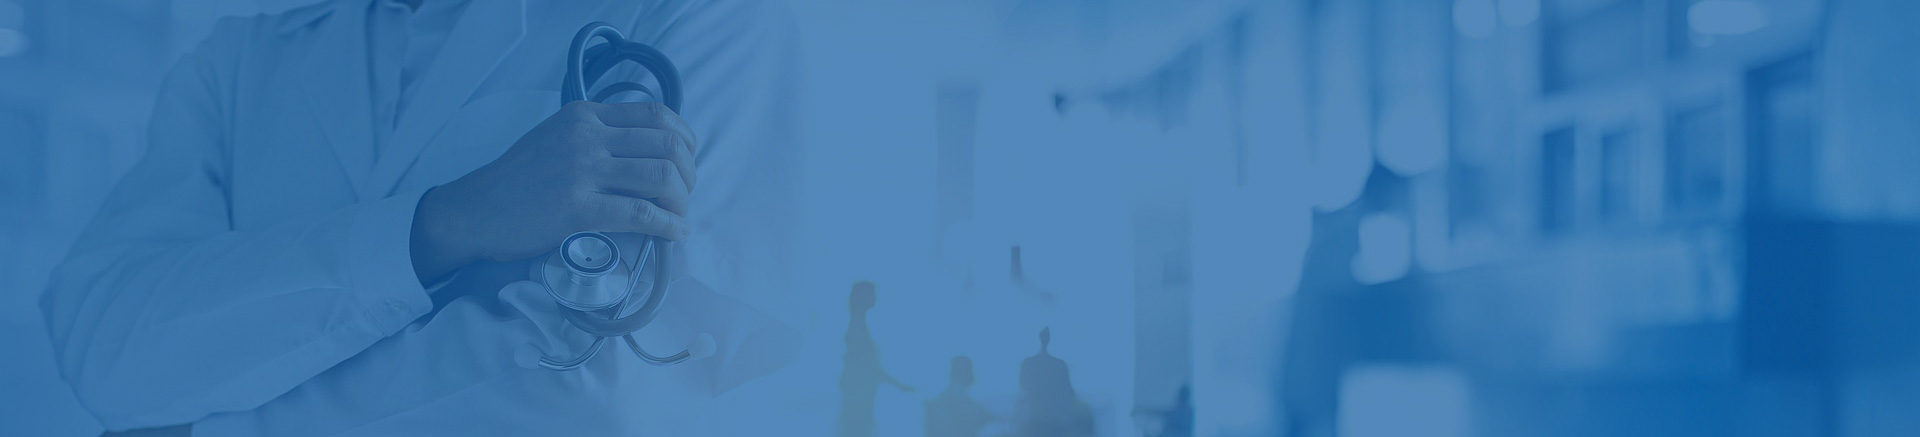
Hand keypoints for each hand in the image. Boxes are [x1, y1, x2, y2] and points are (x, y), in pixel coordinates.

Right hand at [411, 101, 697, 281]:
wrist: (475, 210)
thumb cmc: (518, 179)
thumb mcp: (556, 137)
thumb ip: (597, 135)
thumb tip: (647, 149)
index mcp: (584, 115)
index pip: (656, 114)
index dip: (685, 139)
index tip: (687, 161)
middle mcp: (586, 136)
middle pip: (668, 145)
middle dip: (689, 173)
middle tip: (684, 195)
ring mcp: (582, 171)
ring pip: (661, 176)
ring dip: (682, 199)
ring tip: (679, 215)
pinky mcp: (577, 208)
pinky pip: (641, 213)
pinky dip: (669, 225)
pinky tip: (675, 233)